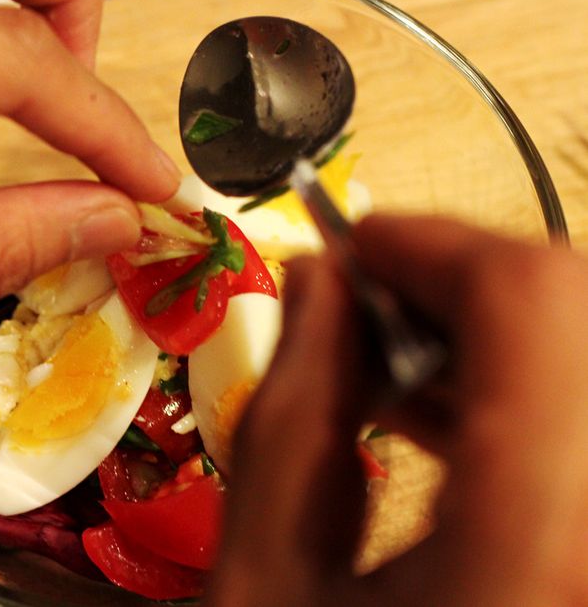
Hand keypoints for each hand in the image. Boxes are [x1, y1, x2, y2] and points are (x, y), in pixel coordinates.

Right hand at [208, 215, 587, 606]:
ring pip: (582, 353)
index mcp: (529, 545)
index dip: (433, 245)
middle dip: (453, 283)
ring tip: (381, 362)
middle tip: (355, 303)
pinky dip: (514, 385)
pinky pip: (580, 414)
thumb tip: (318, 278)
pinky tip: (433, 410)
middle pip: (571, 315)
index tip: (350, 248)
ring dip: (483, 330)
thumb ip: (291, 412)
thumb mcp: (263, 576)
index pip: (533, 305)